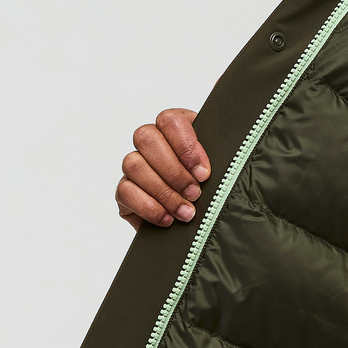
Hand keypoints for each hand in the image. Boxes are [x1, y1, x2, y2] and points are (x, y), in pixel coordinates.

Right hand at [116, 109, 210, 230]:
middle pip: (146, 138)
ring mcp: (135, 165)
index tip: (204, 174)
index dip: (186, 146)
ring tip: (186, 212)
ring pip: (133, 164)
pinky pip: (125, 191)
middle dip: (174, 171)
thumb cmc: (213, 192)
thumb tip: (219, 167)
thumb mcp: (222, 173)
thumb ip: (222, 161)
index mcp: (177, 130)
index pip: (170, 121)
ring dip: (163, 192)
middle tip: (195, 194)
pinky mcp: (125, 191)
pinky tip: (168, 219)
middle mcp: (152, 143)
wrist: (200, 226)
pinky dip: (149, 207)